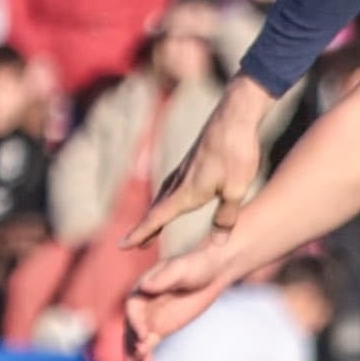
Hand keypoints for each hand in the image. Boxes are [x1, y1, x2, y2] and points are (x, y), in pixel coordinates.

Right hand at [122, 235, 246, 357]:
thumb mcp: (181, 269)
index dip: (135, 321)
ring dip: (135, 350)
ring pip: (137, 336)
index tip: (143, 334)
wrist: (212, 273)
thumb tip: (145, 287)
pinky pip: (150, 341)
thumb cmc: (196, 266)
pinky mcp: (161, 327)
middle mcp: (142, 304)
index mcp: (142, 288)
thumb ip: (164, 278)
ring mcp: (151, 317)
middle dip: (133, 339)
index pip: (133, 307)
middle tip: (141, 352)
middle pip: (132, 325)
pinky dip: (147, 352)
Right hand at [128, 78, 277, 246]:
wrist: (235, 115)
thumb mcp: (236, 189)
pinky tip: (173, 196)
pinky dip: (166, 198)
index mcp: (186, 192)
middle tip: (131, 244)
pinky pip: (173, 185)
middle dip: (145, 228)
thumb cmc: (237, 153)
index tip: (122, 245)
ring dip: (156, 213)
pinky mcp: (192, 161)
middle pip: (157, 209)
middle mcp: (180, 181)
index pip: (157, 218)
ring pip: (164, 196)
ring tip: (151, 226)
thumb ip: (226, 217)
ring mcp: (184, 169)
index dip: (140, 233)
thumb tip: (218, 244)